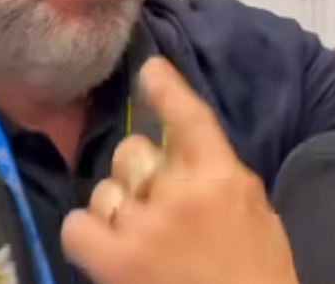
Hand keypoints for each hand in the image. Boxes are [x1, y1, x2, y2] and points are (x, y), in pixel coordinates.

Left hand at [61, 58, 297, 283]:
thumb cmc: (257, 273)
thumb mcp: (255, 211)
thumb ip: (217, 174)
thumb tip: (178, 148)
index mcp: (222, 176)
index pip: (187, 116)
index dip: (164, 88)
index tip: (150, 70)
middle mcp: (180, 192)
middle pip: (131, 151)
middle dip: (138, 172)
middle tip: (157, 206)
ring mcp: (144, 226)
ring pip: (105, 189)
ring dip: (117, 208)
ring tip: (138, 238)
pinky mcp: (116, 262)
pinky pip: (77, 226)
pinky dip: (87, 233)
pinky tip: (105, 246)